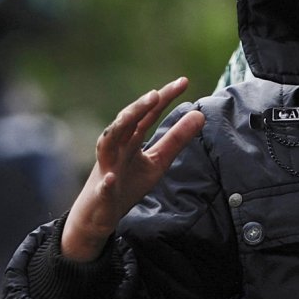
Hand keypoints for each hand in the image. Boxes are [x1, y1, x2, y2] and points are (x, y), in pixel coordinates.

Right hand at [61, 77, 205, 261]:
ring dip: (117, 130)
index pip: (147, 115)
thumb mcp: (158, 161)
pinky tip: (111, 179)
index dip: (164, 98)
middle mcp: (116, 149)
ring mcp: (106, 170)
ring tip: (129, 117)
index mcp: (130, 140)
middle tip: (156, 94)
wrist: (98, 216)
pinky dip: (106, 184)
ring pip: (107, 145)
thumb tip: (200, 114)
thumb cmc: (128, 183)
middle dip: (139, 107)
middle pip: (125, 123)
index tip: (183, 81)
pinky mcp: (101, 196)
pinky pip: (103, 189)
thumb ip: (176, 139)